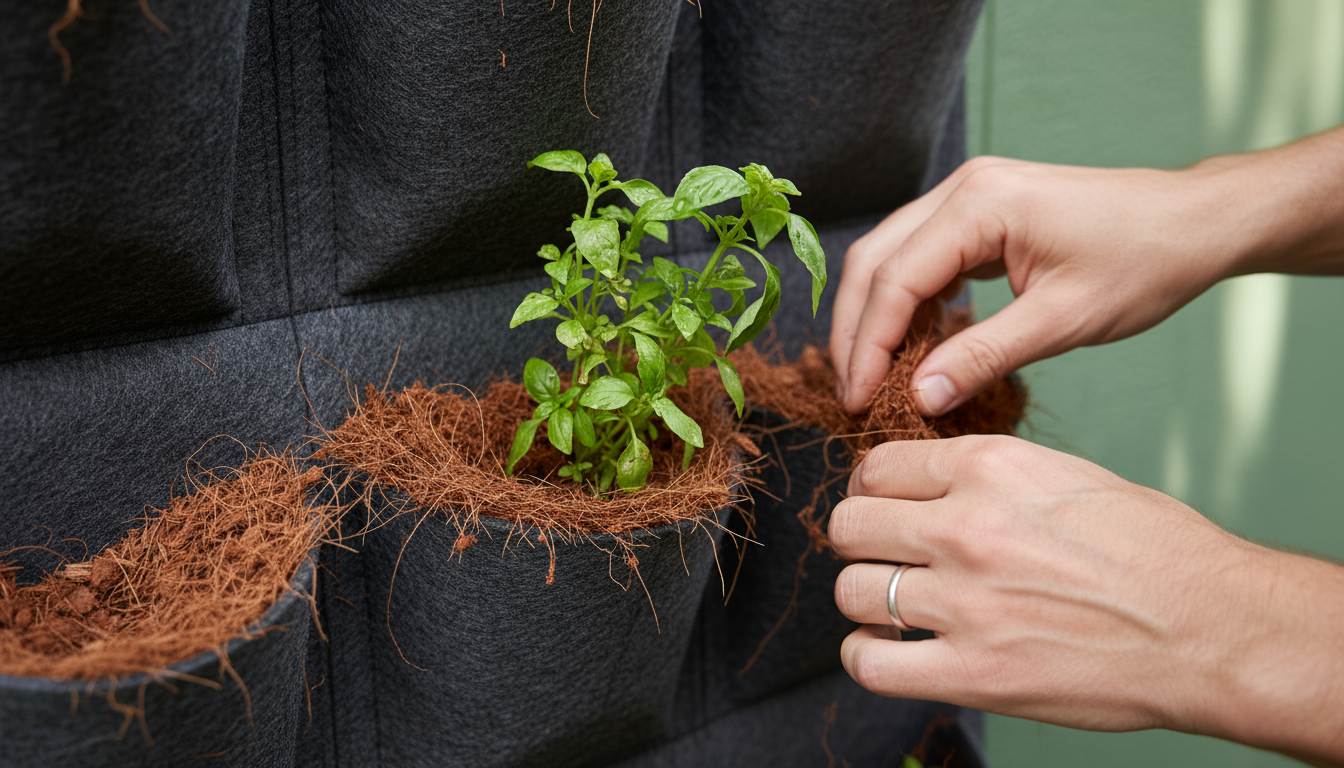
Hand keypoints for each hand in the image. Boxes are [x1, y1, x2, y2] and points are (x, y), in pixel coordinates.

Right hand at [828, 157, 1244, 414]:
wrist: (1194, 223)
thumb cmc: (1143, 263)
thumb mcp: (1062, 322)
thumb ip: (982, 358)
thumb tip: (918, 398)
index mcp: (979, 204)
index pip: (894, 279)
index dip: (867, 345)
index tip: (857, 400)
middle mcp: (963, 188)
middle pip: (874, 261)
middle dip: (854, 331)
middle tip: (851, 394)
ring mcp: (968, 196)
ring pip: (889, 258)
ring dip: (874, 317)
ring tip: (872, 377)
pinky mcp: (980, 214)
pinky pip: (921, 257)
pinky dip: (908, 303)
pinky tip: (914, 346)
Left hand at [829, 436, 1343, 764]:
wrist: (1211, 627)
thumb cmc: (1153, 550)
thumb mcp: (1064, 475)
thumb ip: (985, 477)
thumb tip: (924, 486)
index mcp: (989, 467)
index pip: (876, 467)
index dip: (873, 491)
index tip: (885, 509)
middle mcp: (966, 527)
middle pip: (849, 525)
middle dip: (861, 541)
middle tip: (886, 557)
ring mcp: (965, 602)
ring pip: (850, 591)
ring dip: (865, 599)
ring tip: (896, 606)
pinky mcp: (973, 672)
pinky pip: (870, 663)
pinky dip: (869, 657)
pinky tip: (893, 650)